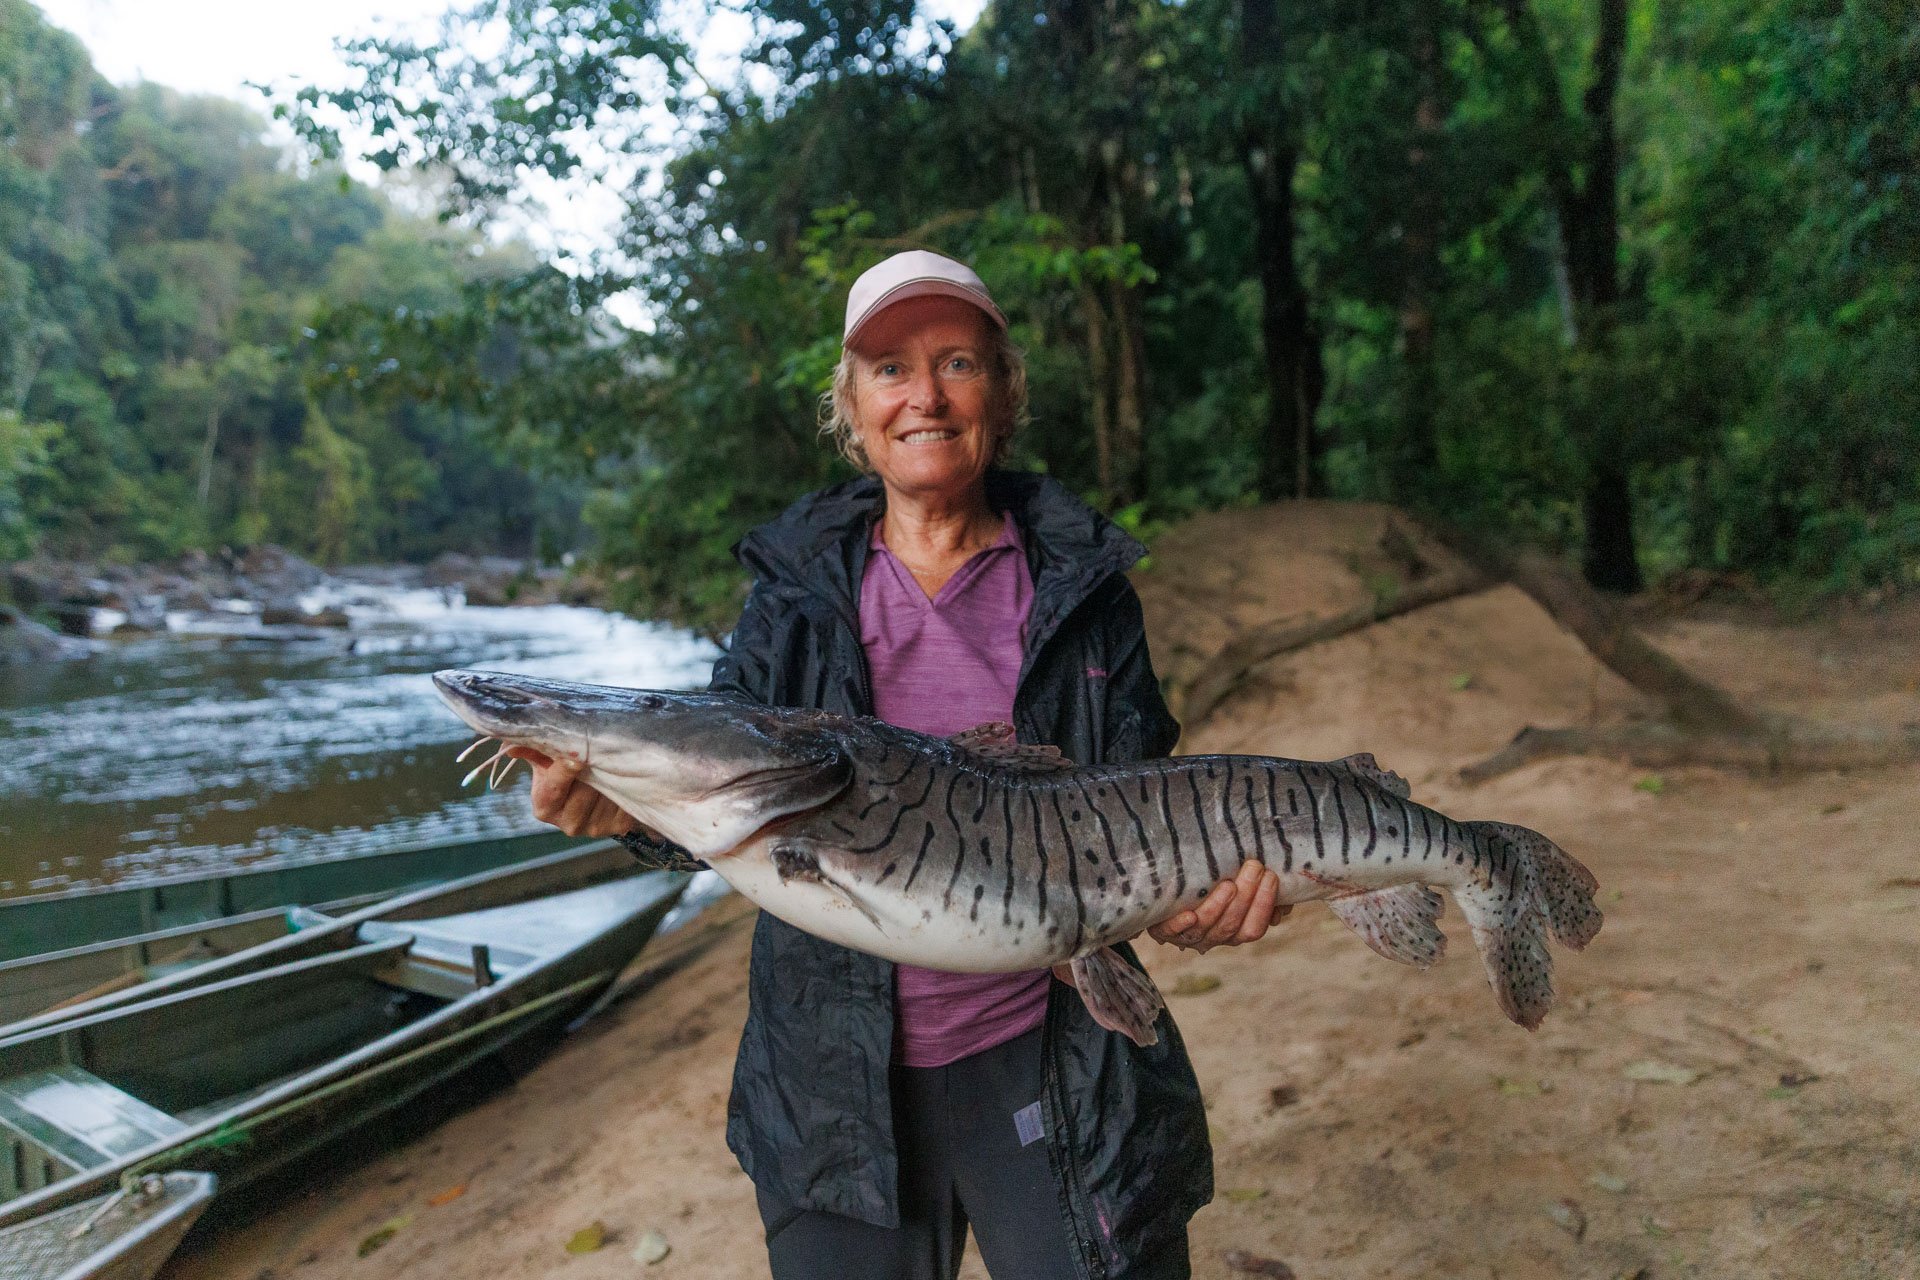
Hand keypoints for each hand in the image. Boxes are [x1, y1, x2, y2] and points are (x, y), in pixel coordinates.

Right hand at [503, 747, 645, 837]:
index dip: (563, 771)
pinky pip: (625, 799)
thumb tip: (511, 747)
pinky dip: (626, 783)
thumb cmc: (565, 770)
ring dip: (609, 772)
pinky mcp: (619, 826)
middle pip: (583, 790)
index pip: (553, 788)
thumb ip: (532, 750)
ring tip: (608, 759)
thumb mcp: (546, 759)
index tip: (575, 756)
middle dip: (591, 768)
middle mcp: (569, 823)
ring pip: (605, 792)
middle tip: (598, 749)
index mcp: (545, 806)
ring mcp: (594, 827)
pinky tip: (621, 774)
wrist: (597, 789)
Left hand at [1148, 860, 1292, 953]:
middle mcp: (1214, 937)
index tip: (1271, 877)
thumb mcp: (1239, 890)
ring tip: (1229, 885)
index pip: (1254, 927)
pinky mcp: (1164, 929)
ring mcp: (1190, 935)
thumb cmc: (1211, 890)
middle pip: (1232, 925)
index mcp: (1234, 931)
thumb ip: (1260, 891)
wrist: (1167, 898)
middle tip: (1254, 867)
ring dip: (1219, 907)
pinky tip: (1188, 915)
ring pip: (1208, 927)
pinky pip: (1171, 932)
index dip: (1264, 905)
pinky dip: (1181, 925)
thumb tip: (1285, 893)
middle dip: (1246, 897)